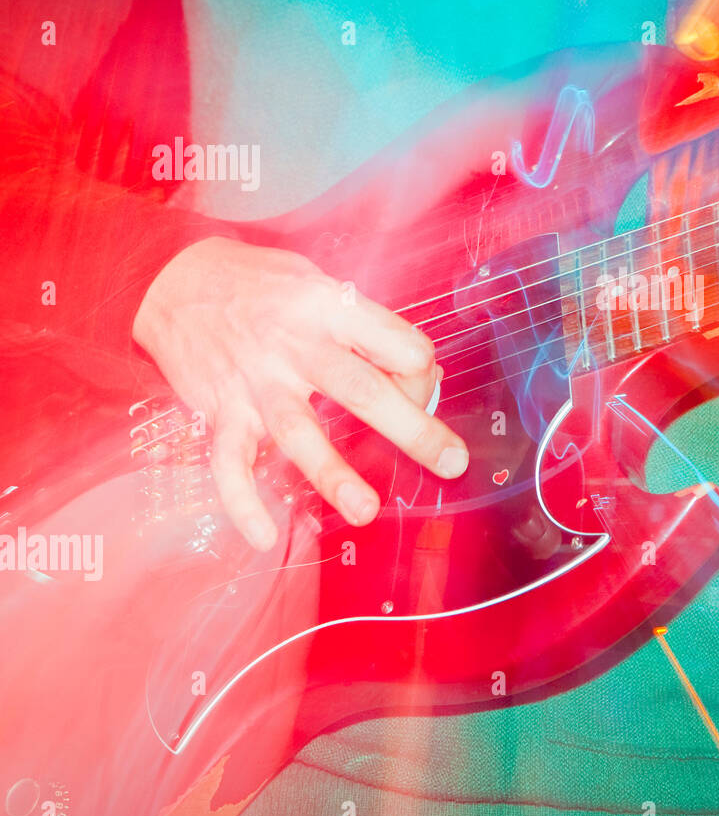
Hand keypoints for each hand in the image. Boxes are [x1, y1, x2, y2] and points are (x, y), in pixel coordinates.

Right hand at [132, 238, 467, 548]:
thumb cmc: (258, 283)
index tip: (420, 387)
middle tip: (450, 462)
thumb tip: (417, 371)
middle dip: (412, 430)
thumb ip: (361, 326)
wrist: (170, 279)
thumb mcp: (318, 283)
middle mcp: (294, 345)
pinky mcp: (220, 410)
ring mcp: (255, 381)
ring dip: (333, 475)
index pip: (398, 343)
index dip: (422, 371)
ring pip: (299, 432)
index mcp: (328, 308)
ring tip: (365, 510)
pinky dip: (244, 502)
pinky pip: (229, 463)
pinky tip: (264, 537)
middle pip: (362, 390)